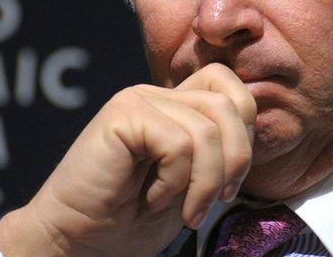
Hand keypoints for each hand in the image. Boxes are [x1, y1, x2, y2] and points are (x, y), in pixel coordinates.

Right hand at [0, 63, 256, 255]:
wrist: (77, 243)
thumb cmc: (132, 219)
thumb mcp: (193, 181)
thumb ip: (218, 149)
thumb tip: (255, 128)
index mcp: (177, 105)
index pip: (234, 91)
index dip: (246, 135)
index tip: (228, 185)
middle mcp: (159, 94)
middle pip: (230, 106)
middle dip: (235, 161)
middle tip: (212, 203)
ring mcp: (139, 100)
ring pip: (207, 130)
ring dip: (204, 183)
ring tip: (183, 209)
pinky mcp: (122, 115)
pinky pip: (178, 143)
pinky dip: (175, 182)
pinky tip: (153, 198)